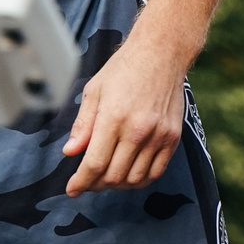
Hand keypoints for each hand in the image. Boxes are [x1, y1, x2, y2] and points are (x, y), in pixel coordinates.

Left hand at [64, 32, 188, 195]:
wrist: (161, 53)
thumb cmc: (123, 69)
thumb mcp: (94, 91)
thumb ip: (83, 125)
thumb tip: (70, 153)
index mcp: (113, 117)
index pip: (95, 163)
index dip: (81, 181)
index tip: (72, 189)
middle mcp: (137, 130)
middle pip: (114, 175)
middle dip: (95, 184)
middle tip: (87, 181)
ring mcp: (158, 136)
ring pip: (135, 179)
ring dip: (117, 184)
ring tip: (106, 177)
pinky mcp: (172, 138)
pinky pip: (156, 172)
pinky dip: (140, 180)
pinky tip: (128, 174)